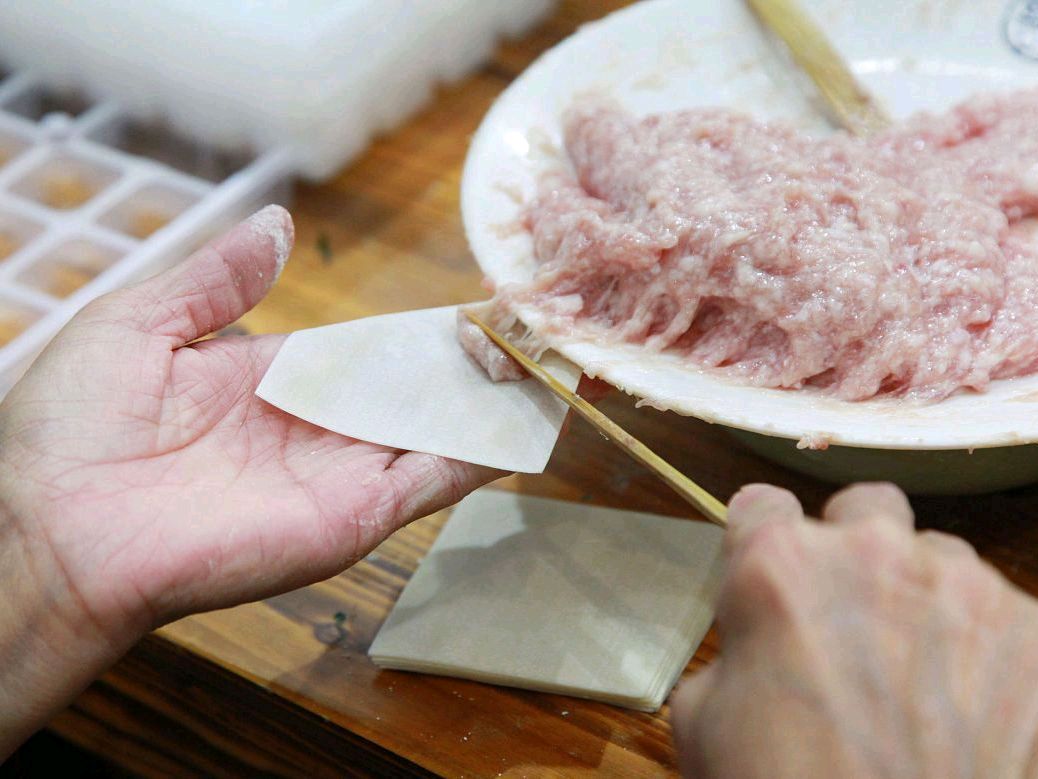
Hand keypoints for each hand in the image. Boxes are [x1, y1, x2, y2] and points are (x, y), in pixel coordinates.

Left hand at [0, 206, 498, 755]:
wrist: (50, 528)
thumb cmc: (71, 428)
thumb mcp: (141, 324)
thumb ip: (216, 279)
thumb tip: (278, 225)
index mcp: (272, 384)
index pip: (368, 354)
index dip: (422, 331)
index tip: (478, 304)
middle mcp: (315, 433)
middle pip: (415, 395)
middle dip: (476, 365)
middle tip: (536, 326)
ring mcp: (338, 477)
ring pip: (437, 436)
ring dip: (494, 404)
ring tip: (554, 361)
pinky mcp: (350, 519)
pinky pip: (431, 482)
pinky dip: (483, 452)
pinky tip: (529, 417)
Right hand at [671, 483, 1037, 777]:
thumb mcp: (702, 719)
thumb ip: (735, 649)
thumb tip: (761, 643)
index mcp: (779, 565)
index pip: (763, 504)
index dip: (761, 540)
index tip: (769, 570)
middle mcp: (873, 554)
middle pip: (864, 507)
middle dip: (852, 548)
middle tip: (848, 613)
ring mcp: (963, 587)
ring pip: (940, 559)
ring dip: (922, 598)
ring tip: (917, 674)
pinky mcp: (1032, 632)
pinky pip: (1001, 614)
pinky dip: (982, 649)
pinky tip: (966, 708)